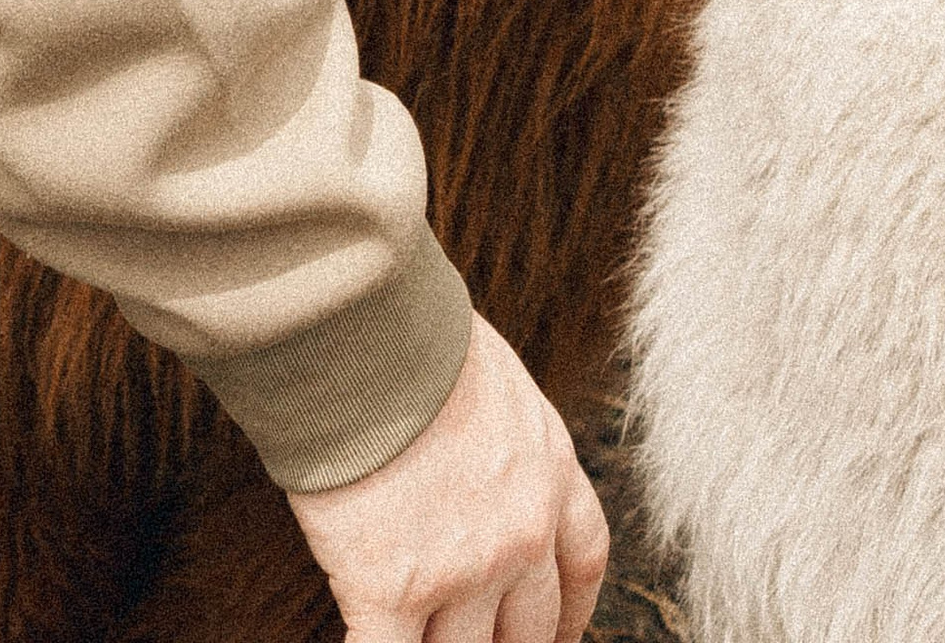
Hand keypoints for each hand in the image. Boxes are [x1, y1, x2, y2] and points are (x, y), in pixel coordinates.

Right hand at [287, 318, 608, 642]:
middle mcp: (522, 531)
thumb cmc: (413, 335)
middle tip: (481, 641)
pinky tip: (363, 638)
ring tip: (416, 634)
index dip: (570, 612)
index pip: (582, 561)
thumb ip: (501, 437)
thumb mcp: (495, 380)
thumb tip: (470, 458)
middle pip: (531, 628)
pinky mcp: (393, 590)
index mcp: (550, 469)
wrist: (362, 333)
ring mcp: (462, 569)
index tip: (556, 633)